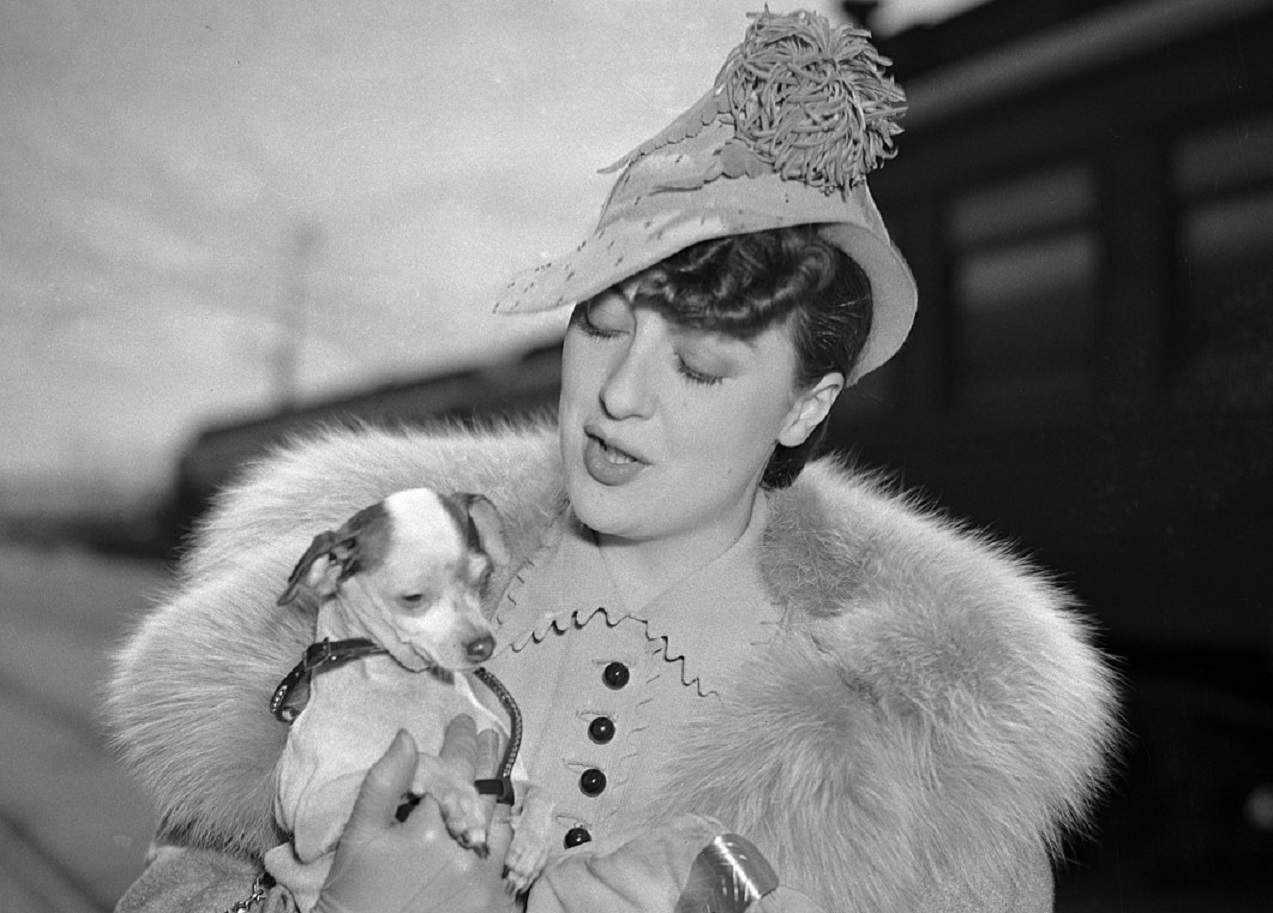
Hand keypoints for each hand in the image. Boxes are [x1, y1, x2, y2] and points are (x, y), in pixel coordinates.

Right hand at [313, 717, 516, 912]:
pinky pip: (508, 862)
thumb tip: (406, 735)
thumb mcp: (360, 836)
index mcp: (429, 831)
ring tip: (495, 777)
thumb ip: (385, 783)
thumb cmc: (355, 891)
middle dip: (486, 760)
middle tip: (489, 738)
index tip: (463, 722)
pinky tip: (497, 824)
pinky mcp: (494, 906)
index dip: (460, 743)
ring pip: (502, 826)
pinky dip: (503, 839)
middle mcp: (464, 855)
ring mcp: (483, 883)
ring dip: (497, 800)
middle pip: (484, 794)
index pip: (453, 772)